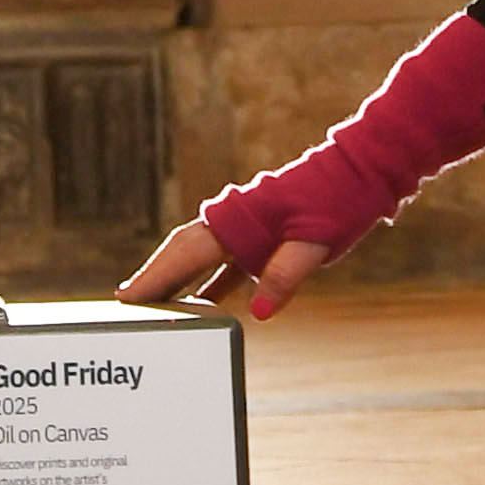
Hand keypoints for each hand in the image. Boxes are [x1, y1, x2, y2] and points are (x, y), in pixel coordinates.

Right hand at [120, 217, 331, 322]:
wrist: (359, 174)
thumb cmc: (337, 201)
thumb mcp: (315, 241)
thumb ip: (285, 274)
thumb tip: (260, 311)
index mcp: (239, 220)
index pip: (187, 253)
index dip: (155, 276)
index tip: (127, 297)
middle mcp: (235, 223)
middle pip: (183, 252)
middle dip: (154, 276)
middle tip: (125, 302)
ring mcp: (246, 230)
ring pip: (200, 257)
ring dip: (176, 279)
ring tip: (153, 306)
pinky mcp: (262, 238)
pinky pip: (224, 264)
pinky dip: (208, 283)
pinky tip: (200, 304)